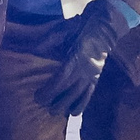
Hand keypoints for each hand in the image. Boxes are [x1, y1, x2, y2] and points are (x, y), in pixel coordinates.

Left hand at [37, 0, 135, 117]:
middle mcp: (87, 68)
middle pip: (70, 90)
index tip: (38, 96)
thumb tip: (34, 48)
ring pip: (79, 95)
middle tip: (41, 104)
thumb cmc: (81, 26)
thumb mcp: (64, 29)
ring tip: (53, 112)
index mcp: (78, 56)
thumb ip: (50, 40)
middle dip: (55, 100)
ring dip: (66, 105)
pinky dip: (81, 105)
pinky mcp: (97, 77)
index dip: (50, 90)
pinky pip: (90, 94)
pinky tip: (73, 113)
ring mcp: (94, 74)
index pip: (62, 78)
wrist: (105, 25)